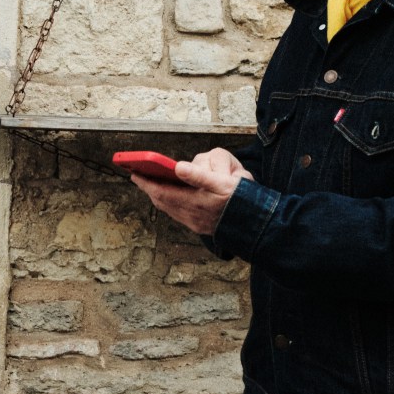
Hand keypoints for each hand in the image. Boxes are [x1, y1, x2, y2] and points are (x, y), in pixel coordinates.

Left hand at [131, 147, 253, 236]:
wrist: (259, 222)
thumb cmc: (243, 197)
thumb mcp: (225, 180)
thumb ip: (200, 174)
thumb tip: (178, 167)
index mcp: (196, 201)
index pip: (162, 191)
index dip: (147, 182)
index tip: (134, 173)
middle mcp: (192, 215)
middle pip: (163, 201)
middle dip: (151, 188)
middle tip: (139, 176)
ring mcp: (196, 222)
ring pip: (170, 208)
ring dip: (159, 196)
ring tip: (152, 185)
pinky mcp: (201, 226)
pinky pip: (179, 214)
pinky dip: (170, 204)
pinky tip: (171, 197)